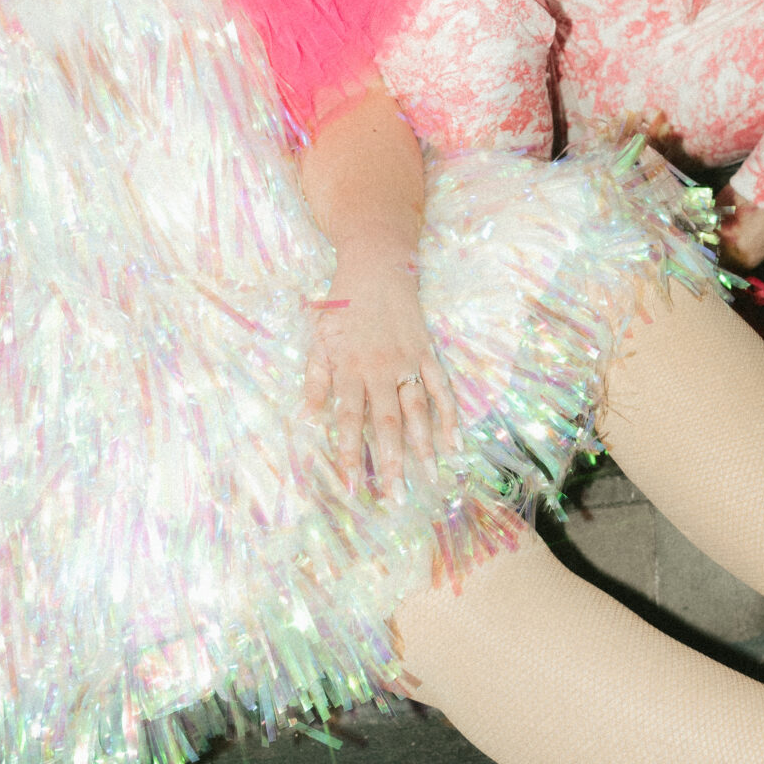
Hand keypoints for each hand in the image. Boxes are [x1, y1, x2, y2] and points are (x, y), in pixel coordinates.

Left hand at [305, 247, 458, 497]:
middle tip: (397, 499)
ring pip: (417, 411)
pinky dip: (449, 416)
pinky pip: (442, 388)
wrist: (377, 265)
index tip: (351, 489)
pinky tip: (455, 443)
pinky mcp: (428, 353)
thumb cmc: (342, 305)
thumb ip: (315, 380)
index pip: (348, 421)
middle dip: (391, 464)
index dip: (349, 456)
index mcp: (349, 368)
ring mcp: (407, 361)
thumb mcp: (319, 338)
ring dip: (423, 447)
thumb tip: (308, 419)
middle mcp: (379, 369)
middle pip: (387, 424)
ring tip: (429, 479)